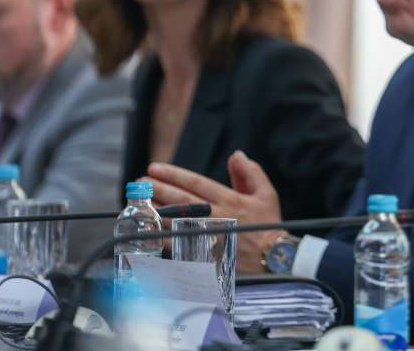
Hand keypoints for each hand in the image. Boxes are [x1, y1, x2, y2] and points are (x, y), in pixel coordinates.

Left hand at [144, 150, 282, 273]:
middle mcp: (216, 216)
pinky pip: (178, 244)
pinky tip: (148, 229)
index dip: (174, 175)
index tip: (155, 168)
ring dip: (155, 210)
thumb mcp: (266, 193)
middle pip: (181, 200)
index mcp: (230, 199)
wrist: (273, 258)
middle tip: (141, 182)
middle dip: (158, 189)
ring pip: (176, 220)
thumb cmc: (269, 225)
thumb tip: (236, 155)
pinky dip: (162, 236)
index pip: (196, 183)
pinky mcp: (204, 253)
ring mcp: (208, 236)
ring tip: (139, 201)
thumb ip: (250, 172)